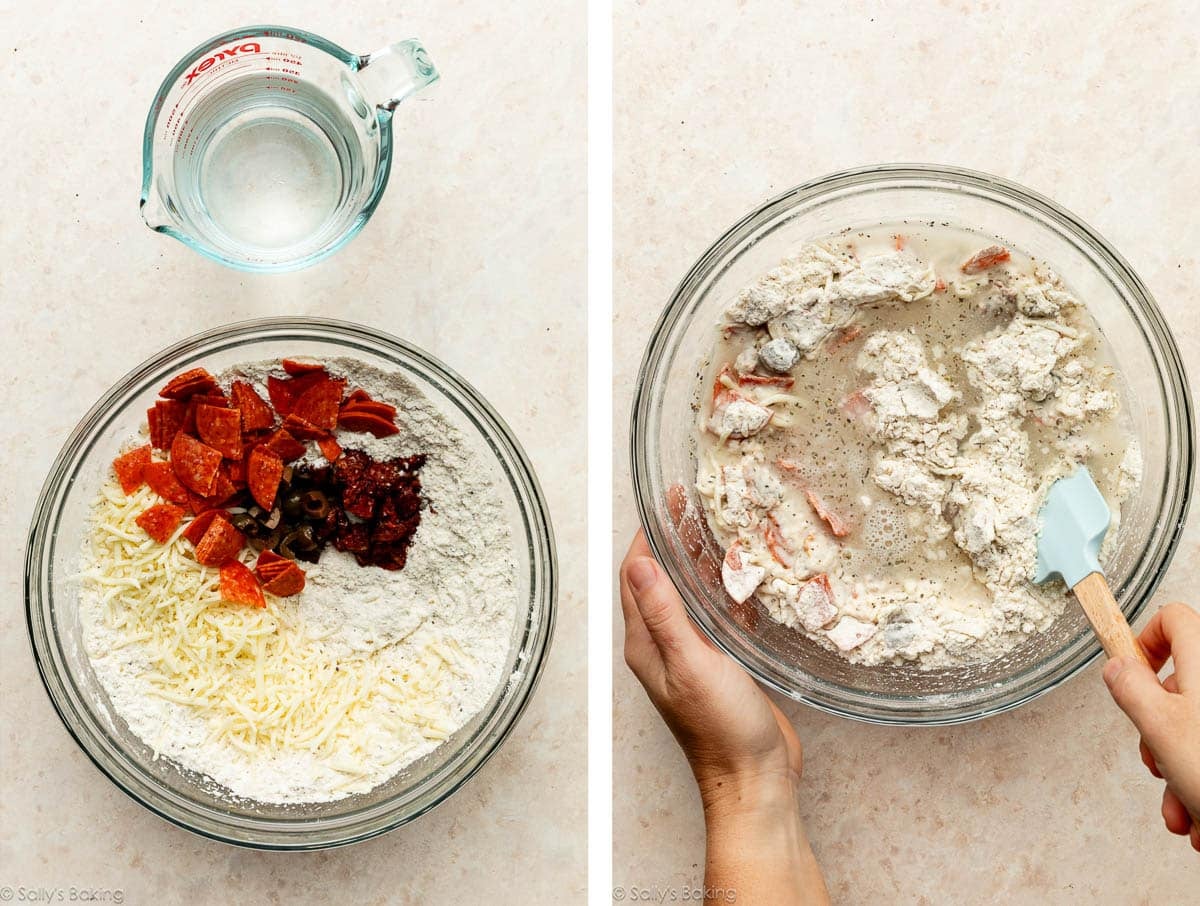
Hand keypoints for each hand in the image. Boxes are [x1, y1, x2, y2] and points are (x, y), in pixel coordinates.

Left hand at [620, 529, 801, 807]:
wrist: (754, 779)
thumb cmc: (721, 729)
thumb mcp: (691, 665)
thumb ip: (665, 615)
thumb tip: (639, 563)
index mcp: (646, 644)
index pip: (637, 575)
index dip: (648, 535)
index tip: (666, 501)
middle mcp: (663, 645)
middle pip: (661, 580)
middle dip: (674, 540)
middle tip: (696, 505)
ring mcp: (691, 655)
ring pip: (689, 595)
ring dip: (699, 562)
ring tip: (720, 527)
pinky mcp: (719, 664)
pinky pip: (714, 616)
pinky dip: (724, 590)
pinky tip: (744, 575)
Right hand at [1103, 602, 1199, 852]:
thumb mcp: (1159, 726)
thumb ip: (1130, 688)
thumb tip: (1117, 668)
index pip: (1171, 619)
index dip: (1145, 642)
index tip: (1131, 673)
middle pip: (1178, 686)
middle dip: (1157, 731)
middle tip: (1155, 756)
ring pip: (1194, 729)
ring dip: (1177, 769)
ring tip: (1182, 804)